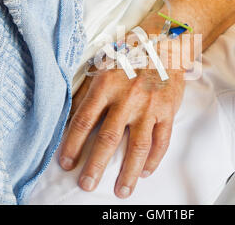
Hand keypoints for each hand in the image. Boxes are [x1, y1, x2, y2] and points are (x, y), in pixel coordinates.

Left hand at [58, 55, 184, 198]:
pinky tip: (146, 172)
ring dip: (128, 172)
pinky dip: (154, 159)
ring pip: (138, 146)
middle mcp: (128, 98)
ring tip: (121, 190)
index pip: (84, 121)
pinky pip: (161, 140)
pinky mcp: (168, 111)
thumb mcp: (102, 68)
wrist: (163, 44)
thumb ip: (87, 92)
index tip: (66, 162)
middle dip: (95, 165)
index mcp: (106, 85)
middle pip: (108, 138)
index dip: (72, 145)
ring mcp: (150, 106)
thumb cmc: (128, 56)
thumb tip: (69, 118)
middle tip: (86, 184)